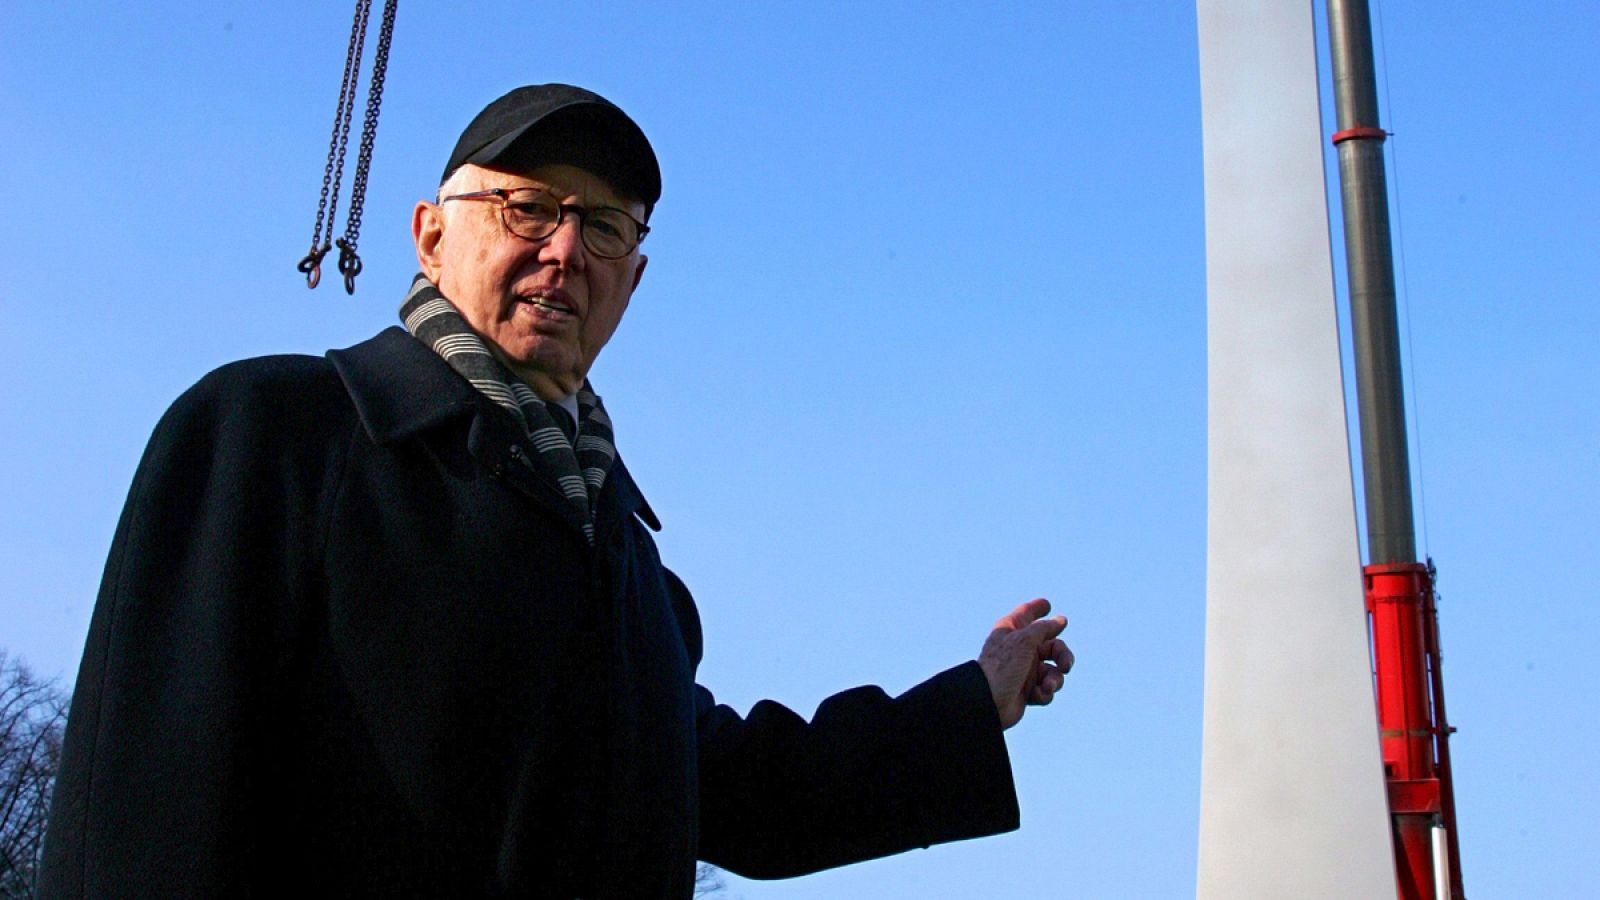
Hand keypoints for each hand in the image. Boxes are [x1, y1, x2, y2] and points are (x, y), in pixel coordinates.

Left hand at [978, 598, 1073, 728]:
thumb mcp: (1024, 641)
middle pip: (1052, 646)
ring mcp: (1024, 670)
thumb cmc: (1001, 667)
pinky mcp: (1027, 691)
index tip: (1047, 604)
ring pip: (1053, 671)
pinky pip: (1046, 689)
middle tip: (1065, 665)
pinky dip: (1045, 692)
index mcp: (1012, 631)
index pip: (1026, 613)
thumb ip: (1044, 628)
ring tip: (1048, 686)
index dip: (1036, 607)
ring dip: (1055, 679)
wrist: (988, 703)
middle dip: (1063, 655)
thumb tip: (1061, 620)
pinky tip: (1036, 696)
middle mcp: (1019, 649)